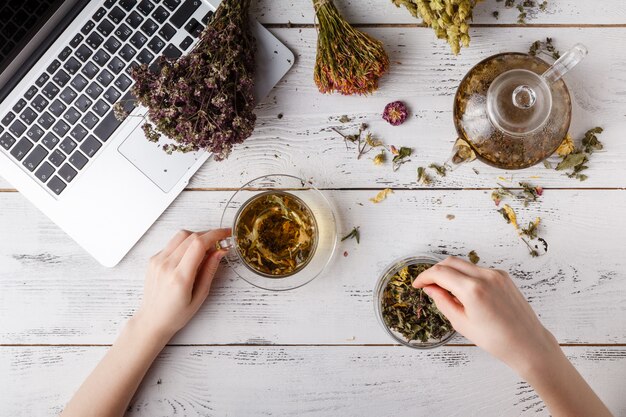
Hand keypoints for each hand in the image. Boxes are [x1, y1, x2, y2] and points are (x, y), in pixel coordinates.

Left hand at [134, 229, 230, 341]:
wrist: (152, 320)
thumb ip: (210, 271)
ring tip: (205, 250)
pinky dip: (185, 244)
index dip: (215, 235)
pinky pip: (172, 243)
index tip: (226, 234)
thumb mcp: (200, 296)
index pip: (199, 244)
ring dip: (196, 238)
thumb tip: (220, 251)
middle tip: (219, 243)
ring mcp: (157, 261)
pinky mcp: (153, 259)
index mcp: (179, 277)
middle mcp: (166, 266)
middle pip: (191, 236)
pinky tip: (190, 256)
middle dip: (208, 236)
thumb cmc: (176, 314)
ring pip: (181, 236)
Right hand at [413, 256, 558, 375]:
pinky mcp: (503, 276)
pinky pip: (477, 270)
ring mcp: (496, 274)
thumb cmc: (497, 340)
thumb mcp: (462, 323)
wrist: (528, 344)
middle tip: (428, 286)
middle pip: (450, 262)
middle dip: (436, 271)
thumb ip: (443, 301)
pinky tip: (464, 294)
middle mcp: (485, 276)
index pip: (440, 273)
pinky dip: (465, 276)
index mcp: (472, 290)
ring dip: (450, 273)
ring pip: (464, 264)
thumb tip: (431, 289)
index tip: (418, 284)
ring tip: (447, 293)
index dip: (424, 277)